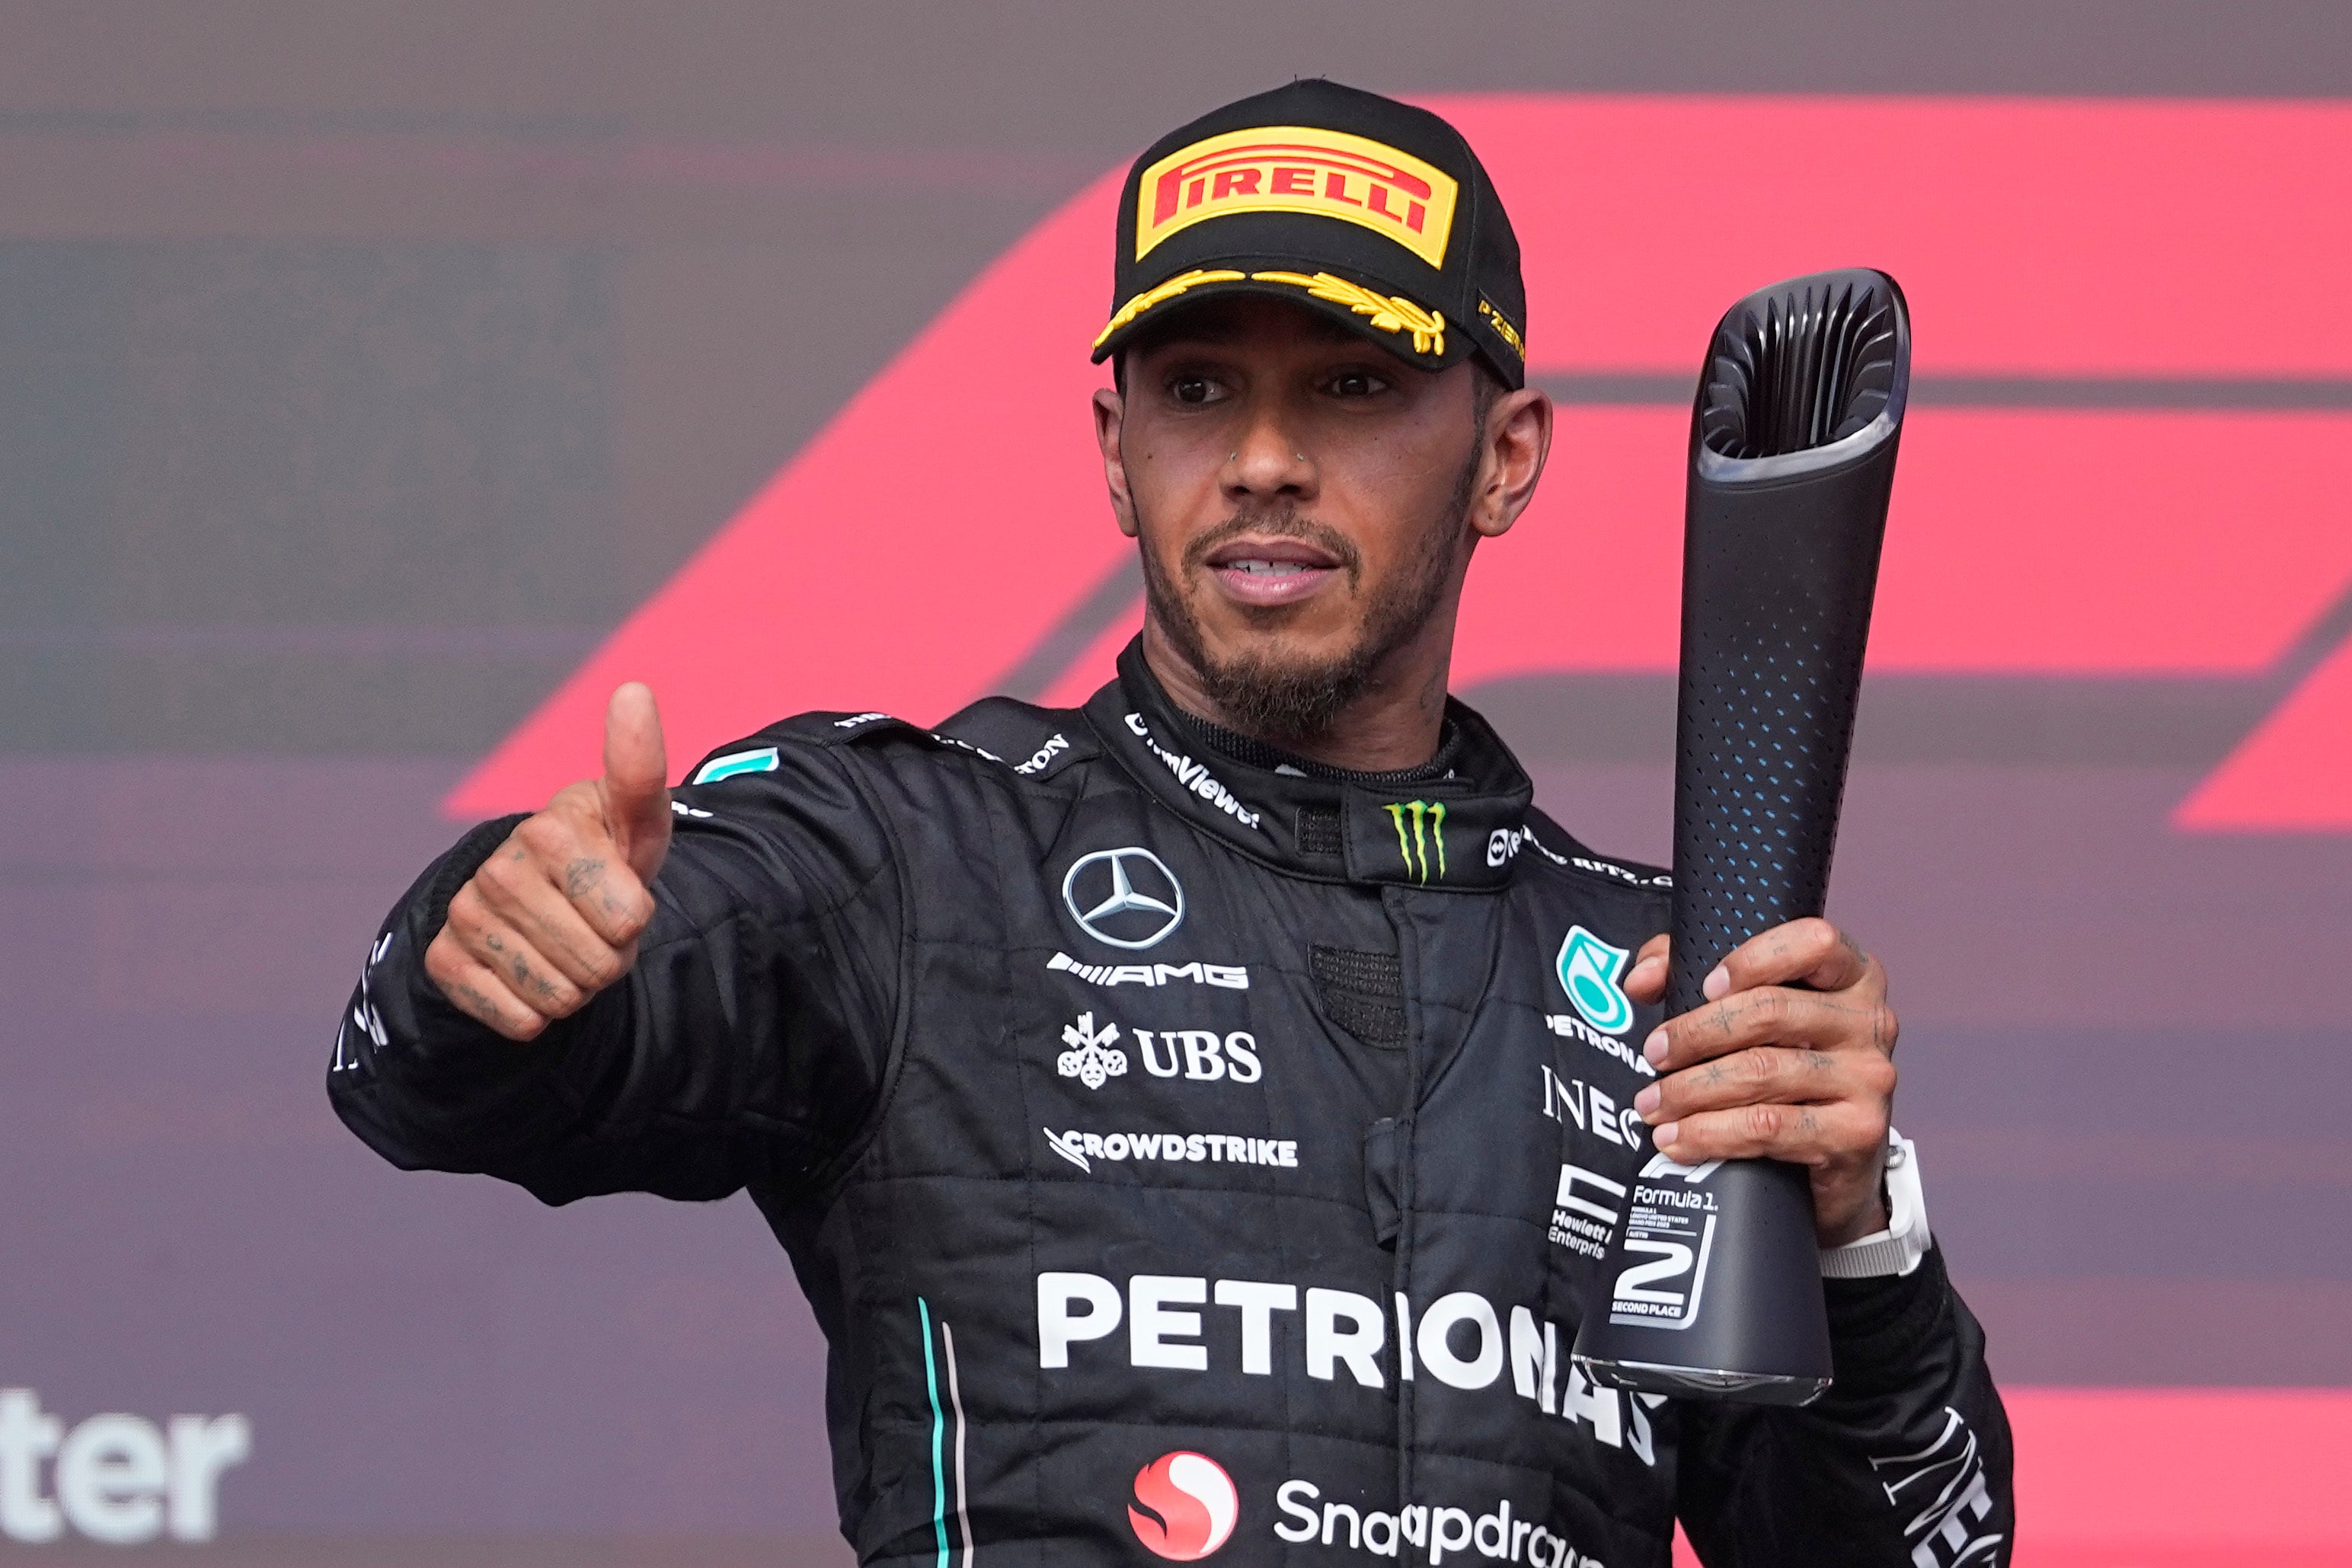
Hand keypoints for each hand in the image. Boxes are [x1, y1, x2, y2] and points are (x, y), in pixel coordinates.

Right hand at [425, 683, 672, 1040]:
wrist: (542, 903)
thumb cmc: (605, 857)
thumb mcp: (638, 825)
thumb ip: (638, 769)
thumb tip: (631, 688)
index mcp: (550, 828)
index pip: (627, 919)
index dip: (635, 921)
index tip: (621, 891)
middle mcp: (500, 867)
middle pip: (597, 966)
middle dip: (609, 958)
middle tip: (594, 927)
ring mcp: (467, 912)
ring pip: (560, 998)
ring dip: (577, 986)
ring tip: (566, 945)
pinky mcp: (443, 959)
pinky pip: (519, 1021)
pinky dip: (538, 1013)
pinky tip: (529, 973)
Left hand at [1619, 918, 1897, 1245]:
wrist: (1840, 1155)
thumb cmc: (1789, 1064)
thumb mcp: (1751, 1009)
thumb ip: (1690, 973)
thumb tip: (1642, 979)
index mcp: (1852, 975)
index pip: (1814, 942)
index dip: (1754, 959)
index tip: (1704, 986)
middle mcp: (1870, 1021)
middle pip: (1770, 1012)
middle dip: (1695, 1034)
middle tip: (1653, 1054)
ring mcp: (1869, 1079)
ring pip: (1761, 1072)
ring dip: (1690, 1090)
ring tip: (1652, 1104)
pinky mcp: (1857, 1133)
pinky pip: (1769, 1127)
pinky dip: (1709, 1134)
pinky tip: (1677, 1139)